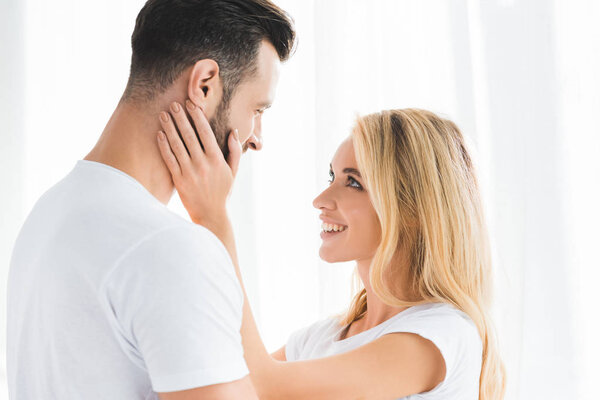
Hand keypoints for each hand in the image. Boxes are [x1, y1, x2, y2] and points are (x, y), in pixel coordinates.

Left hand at [156, 100, 241, 225]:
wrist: (210, 215)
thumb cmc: (222, 192)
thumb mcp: (233, 172)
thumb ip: (234, 152)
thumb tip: (234, 132)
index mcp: (217, 160)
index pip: (206, 133)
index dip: (197, 117)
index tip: (191, 104)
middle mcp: (203, 164)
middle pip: (189, 135)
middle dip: (181, 118)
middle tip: (174, 104)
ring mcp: (189, 172)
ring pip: (177, 145)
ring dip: (169, 128)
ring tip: (163, 114)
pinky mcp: (179, 180)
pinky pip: (169, 159)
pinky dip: (164, 146)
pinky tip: (159, 134)